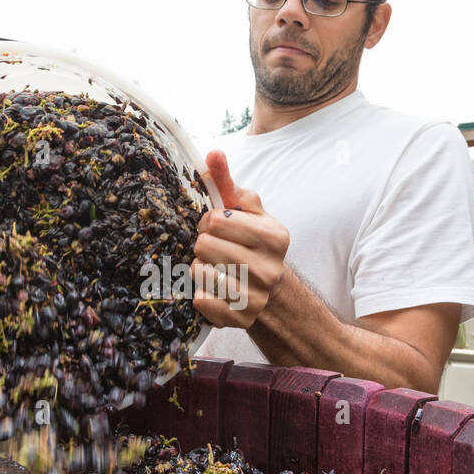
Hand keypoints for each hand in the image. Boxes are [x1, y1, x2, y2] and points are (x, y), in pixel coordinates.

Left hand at [191, 150, 289, 328]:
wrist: (268, 291)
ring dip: (199, 269)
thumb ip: (227, 183)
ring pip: (200, 273)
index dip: (208, 222)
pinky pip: (202, 301)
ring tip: (212, 268)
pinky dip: (200, 294)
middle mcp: (270, 268)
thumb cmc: (250, 243)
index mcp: (274, 236)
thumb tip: (213, 153)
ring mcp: (257, 297)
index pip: (217, 220)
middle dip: (202, 245)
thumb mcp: (245, 211)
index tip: (216, 227)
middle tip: (212, 249)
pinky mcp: (240, 319)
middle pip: (205, 246)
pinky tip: (212, 289)